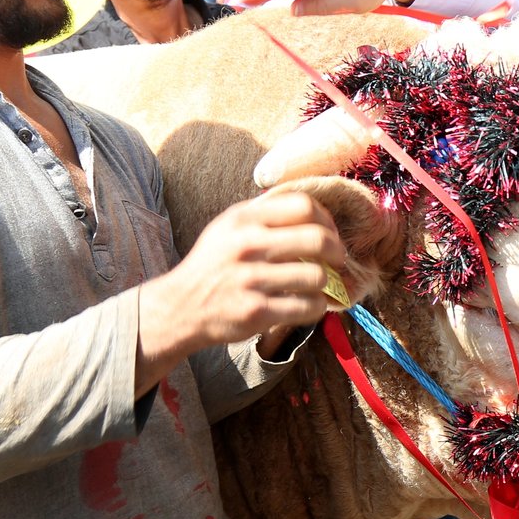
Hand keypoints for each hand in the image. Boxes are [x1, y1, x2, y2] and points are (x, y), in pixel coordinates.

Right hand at [139, 190, 346, 360]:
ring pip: (317, 276)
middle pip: (317, 239)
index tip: (330, 233)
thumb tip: (314, 210)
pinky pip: (308, 306)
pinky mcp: (256, 312)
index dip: (327, 220)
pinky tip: (309, 304)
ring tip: (317, 285)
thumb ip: (264, 214)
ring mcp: (251, 280)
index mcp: (243, 219)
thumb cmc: (213, 264)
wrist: (180, 307)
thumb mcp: (228, 227)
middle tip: (337, 260)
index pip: (304, 206)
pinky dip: (317, 307)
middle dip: (337, 251)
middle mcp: (247, 245)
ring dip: (325, 283)